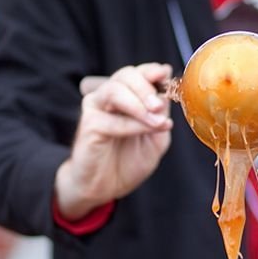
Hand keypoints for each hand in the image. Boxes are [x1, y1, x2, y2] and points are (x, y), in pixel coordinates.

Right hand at [55, 63, 172, 219]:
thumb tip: (167, 93)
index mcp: (128, 96)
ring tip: (157, 119)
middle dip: (146, 87)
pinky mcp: (89, 125)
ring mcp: (97, 109)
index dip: (152, 71)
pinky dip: (134, 124)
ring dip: (140, 105)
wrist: (106, 187)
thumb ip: (161, 116)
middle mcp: (110, 97)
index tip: (165, 75)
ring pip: (115, 91)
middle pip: (126, 75)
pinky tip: (148, 129)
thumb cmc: (129, 161)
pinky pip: (113, 120)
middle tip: (159, 106)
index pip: (139, 74)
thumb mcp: (156, 138)